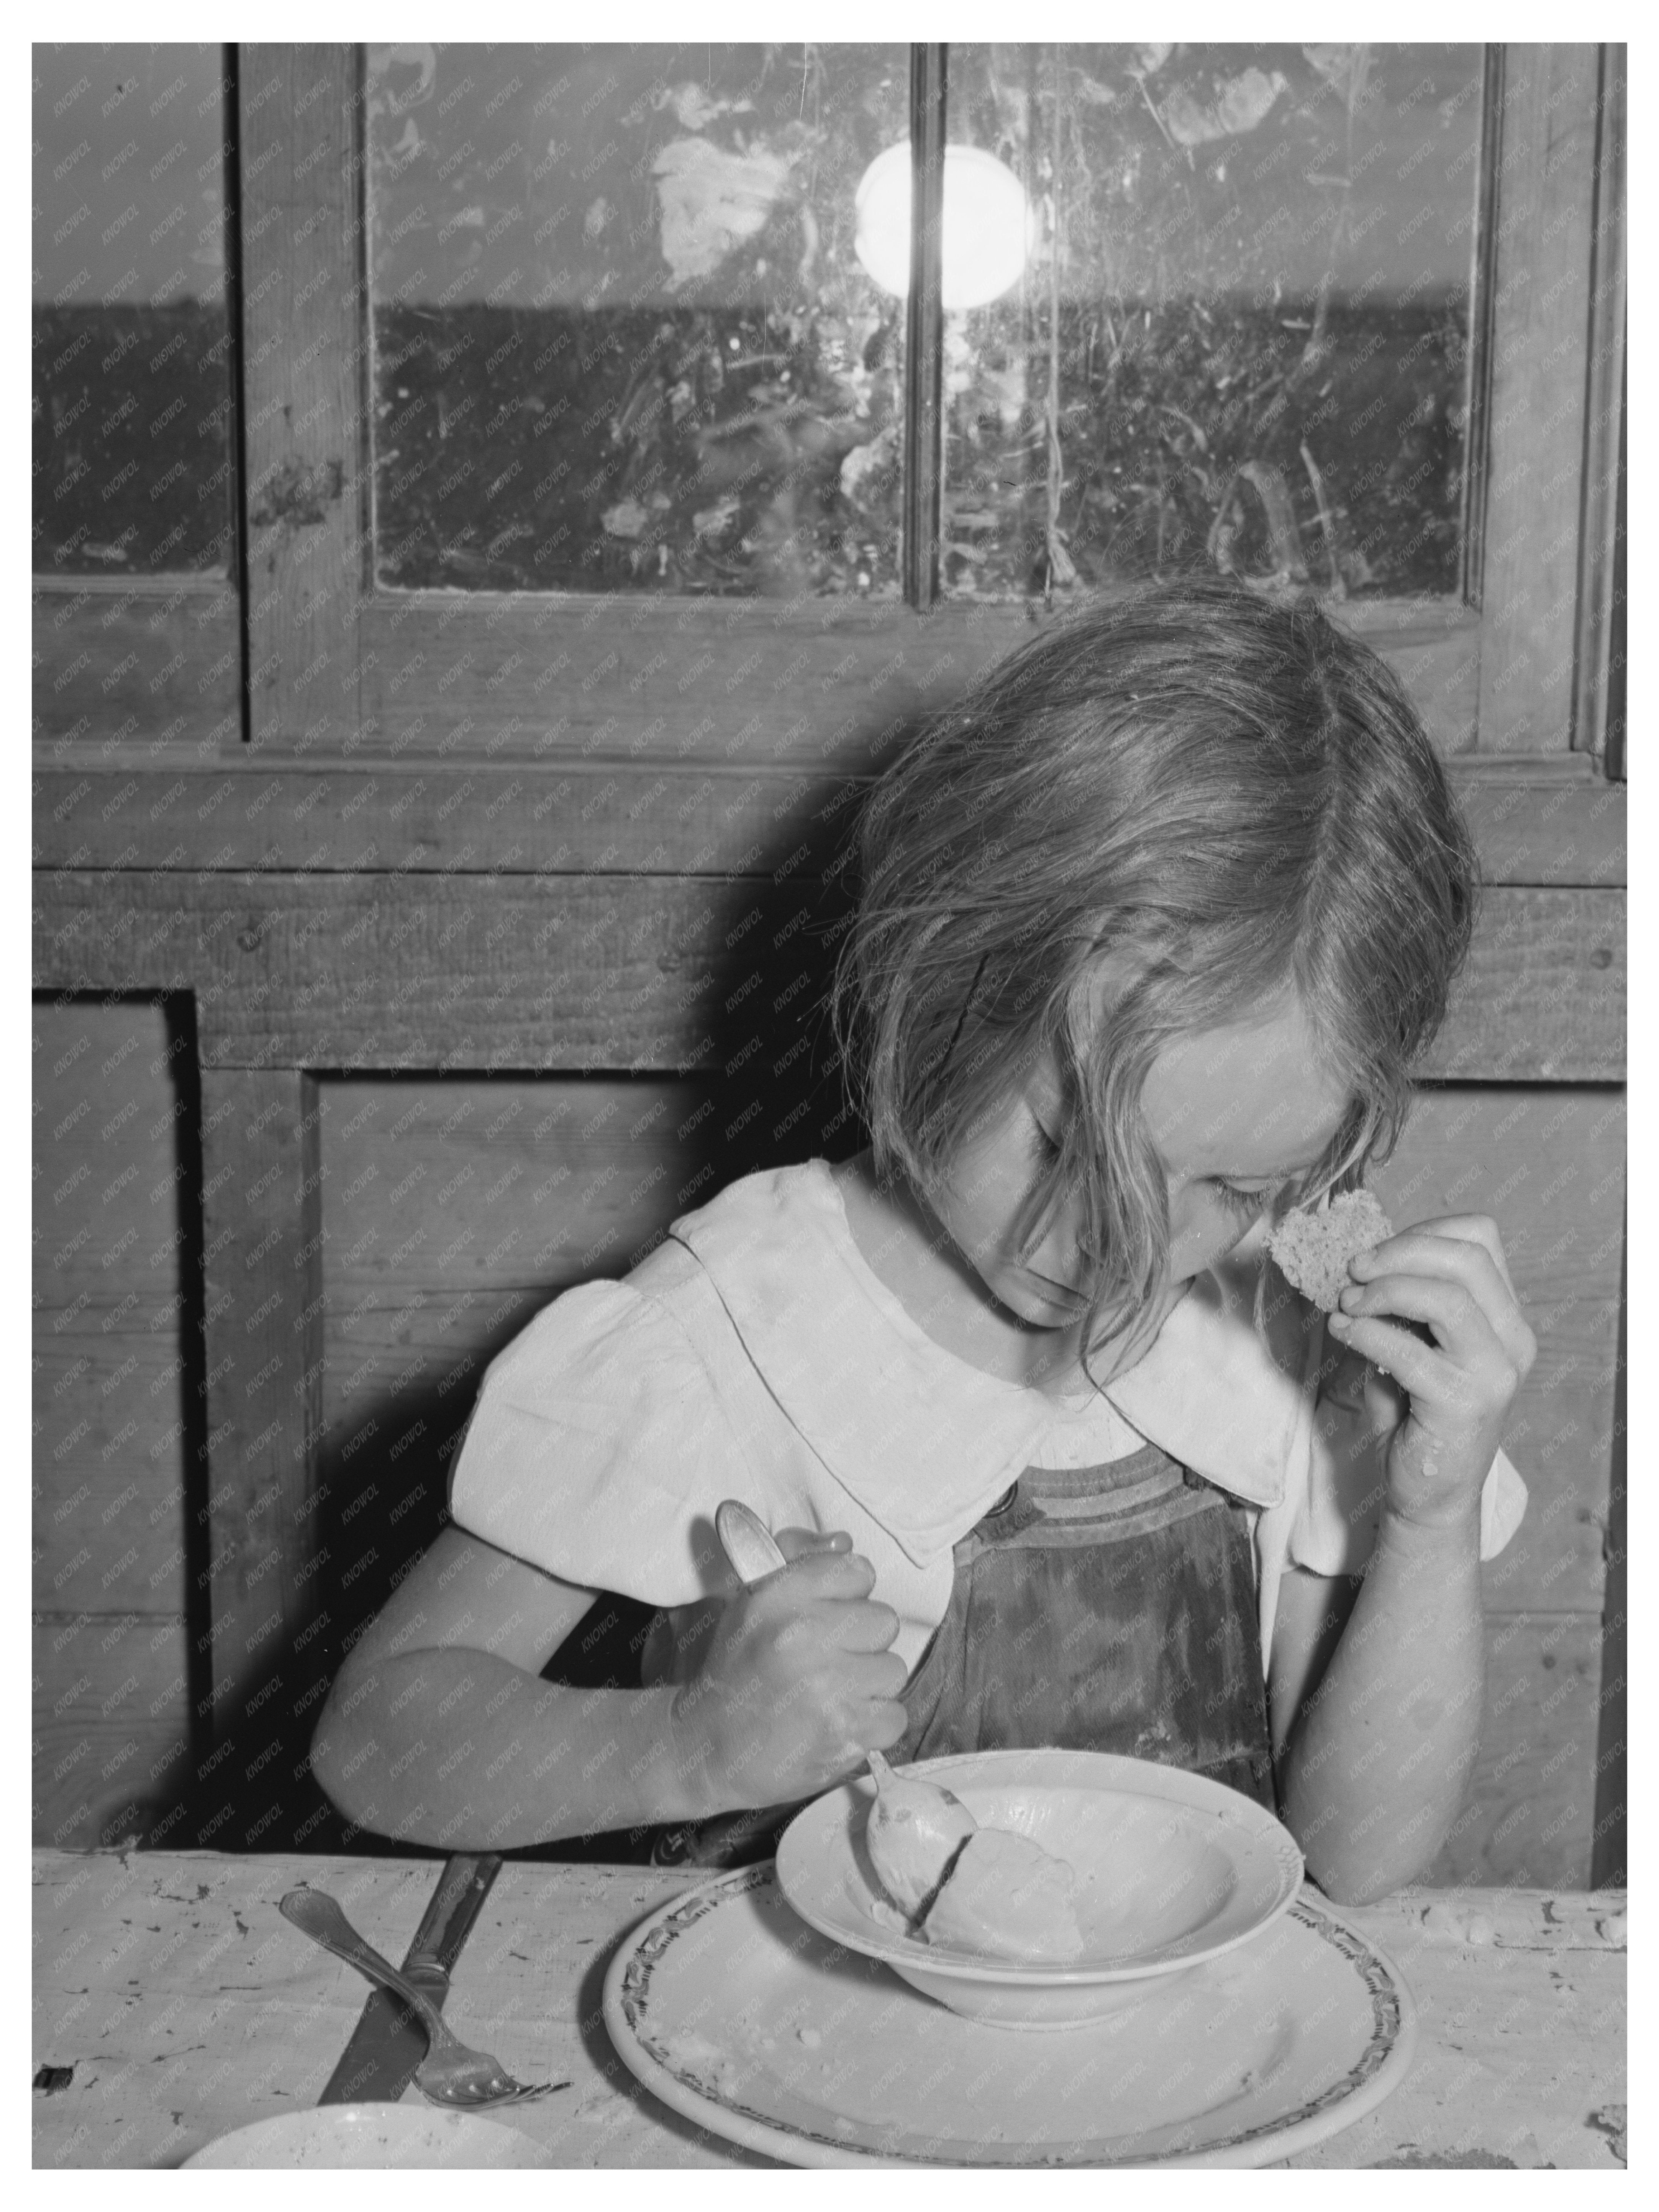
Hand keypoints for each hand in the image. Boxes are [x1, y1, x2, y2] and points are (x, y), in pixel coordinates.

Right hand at [669, 1528, 908, 1811]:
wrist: (708, 1749)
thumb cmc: (735, 1674)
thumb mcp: (751, 1604)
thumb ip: (798, 1562)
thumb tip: (842, 1541)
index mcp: (777, 1595)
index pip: (856, 1571)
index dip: (848, 1595)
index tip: (829, 1614)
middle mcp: (802, 1634)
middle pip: (883, 1620)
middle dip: (861, 1643)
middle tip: (828, 1661)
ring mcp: (826, 1686)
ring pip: (892, 1669)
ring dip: (868, 1685)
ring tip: (831, 1694)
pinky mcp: (845, 1732)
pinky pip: (895, 1716)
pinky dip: (873, 1725)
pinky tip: (839, 1723)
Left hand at [1325, 1213, 1536, 1532]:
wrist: (1431, 1491)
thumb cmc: (1417, 1410)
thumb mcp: (1416, 1342)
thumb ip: (1405, 1301)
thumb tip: (1360, 1258)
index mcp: (1506, 1316)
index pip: (1481, 1239)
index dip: (1422, 1232)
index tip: (1377, 1253)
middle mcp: (1513, 1340)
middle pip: (1466, 1260)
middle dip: (1400, 1253)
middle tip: (1354, 1269)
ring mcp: (1494, 1373)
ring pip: (1446, 1299)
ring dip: (1384, 1291)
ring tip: (1347, 1303)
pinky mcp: (1463, 1404)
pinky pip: (1409, 1351)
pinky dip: (1367, 1333)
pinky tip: (1342, 1331)